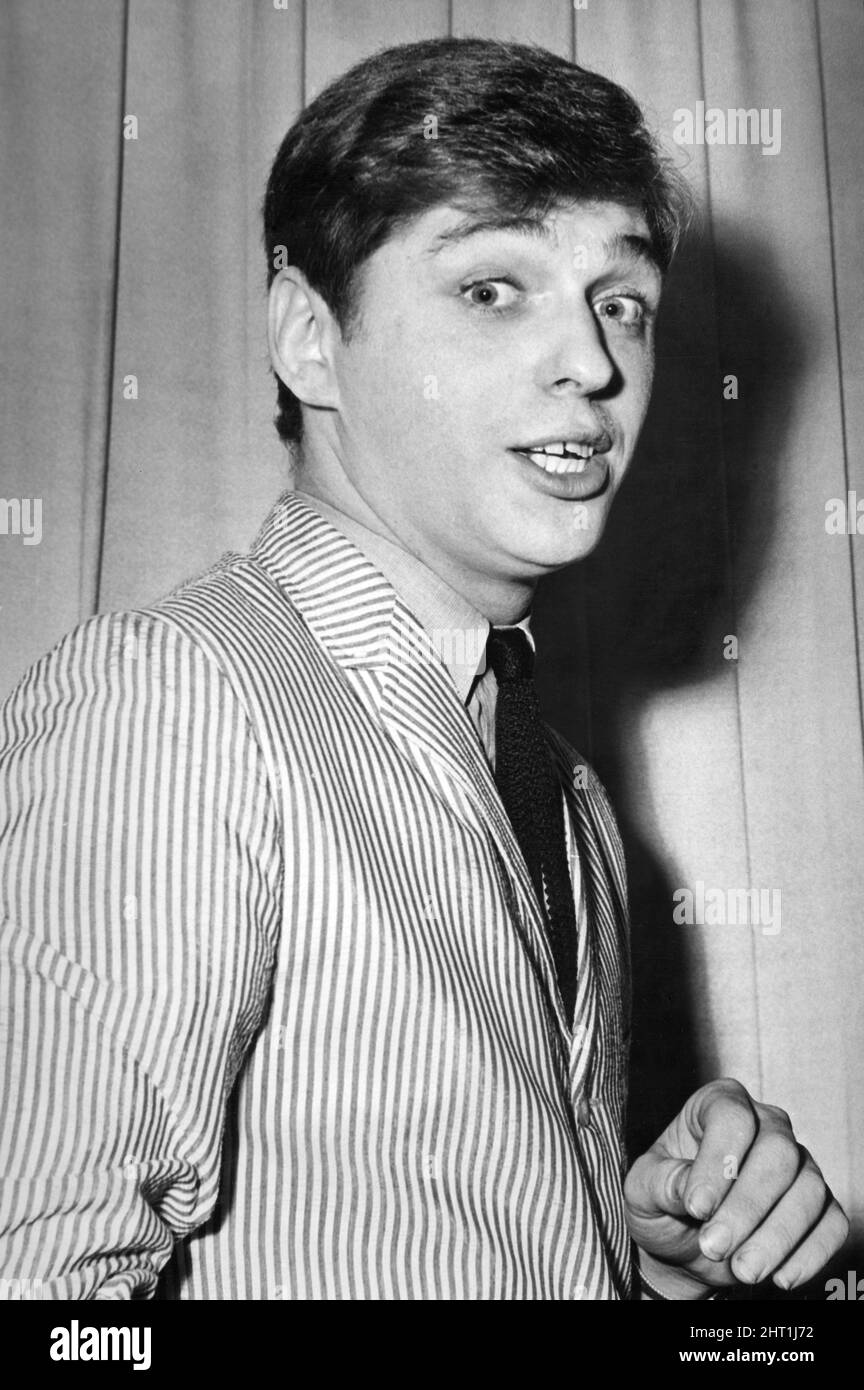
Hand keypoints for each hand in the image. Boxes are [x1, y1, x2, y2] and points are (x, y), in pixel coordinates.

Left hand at [625, 1078, 848, 1297]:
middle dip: (747, 1207)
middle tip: (714, 1247)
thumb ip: (661, 1182)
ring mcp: (798, 1162)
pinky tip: (779, 1277)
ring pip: (808, 1190)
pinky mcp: (819, 1203)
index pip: (731, 1117)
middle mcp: (766, 1124)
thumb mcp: (641, 1189)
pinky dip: (809, 1254)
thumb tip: (691, 1189)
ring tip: (742, 1270)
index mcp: (718, 1103)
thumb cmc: (662, 1201)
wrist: (683, 1243)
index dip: (718, 1163)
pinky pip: (831, 1224)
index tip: (698, 1208)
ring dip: (776, 1237)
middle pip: (776, 1154)